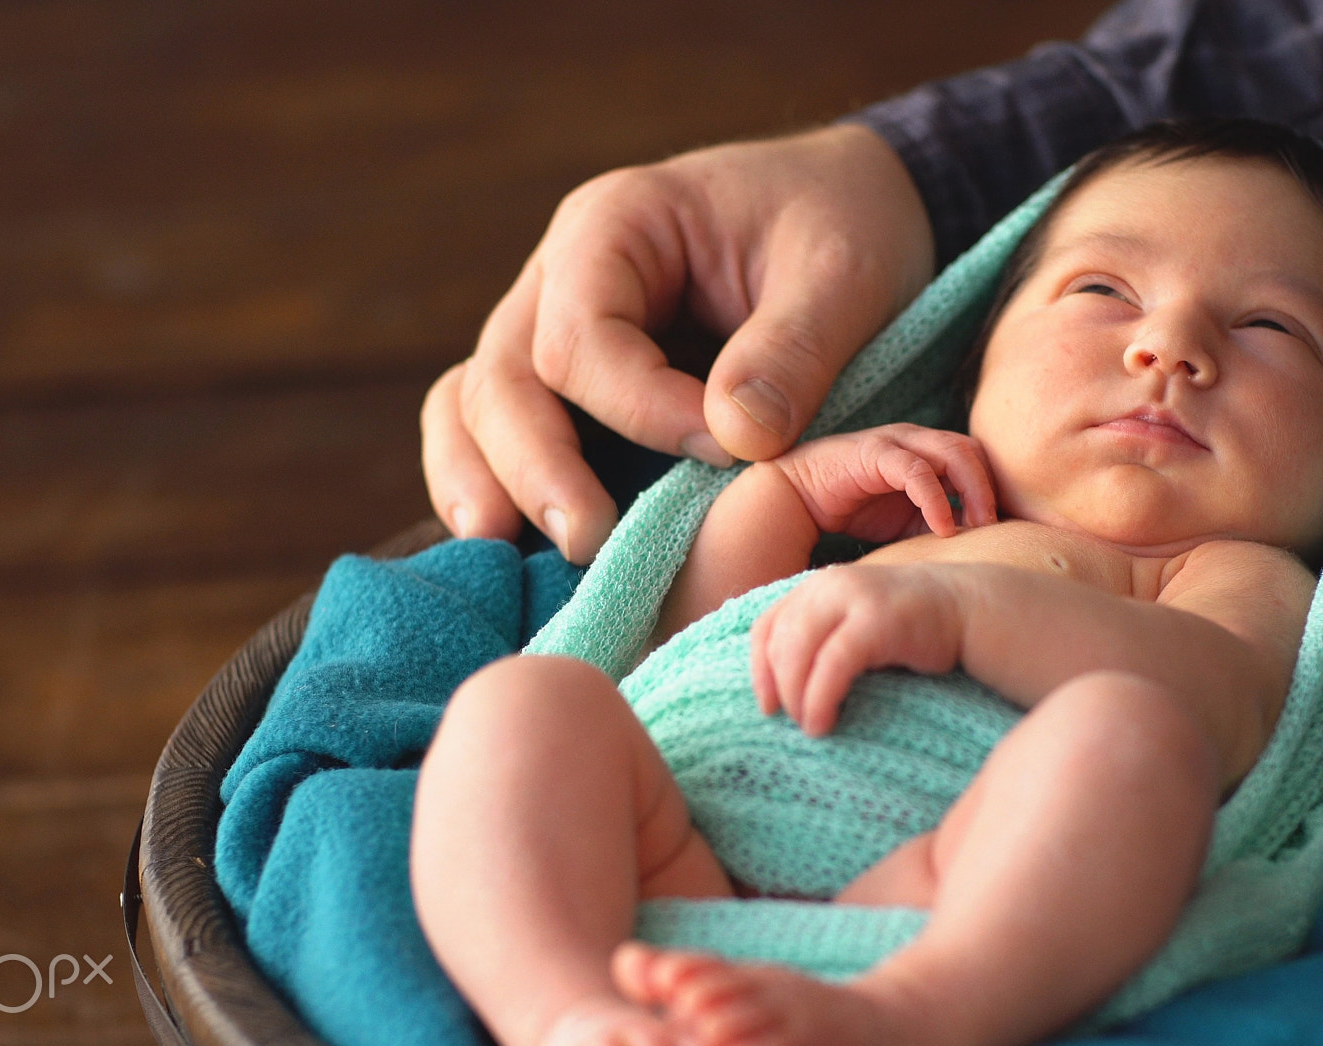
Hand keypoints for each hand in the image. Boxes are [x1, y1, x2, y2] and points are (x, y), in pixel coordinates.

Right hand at [422, 124, 934, 563]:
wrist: (848, 213)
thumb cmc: (843, 227)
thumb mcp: (843, 273)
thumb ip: (793, 350)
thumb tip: (733, 436)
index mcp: (615, 226)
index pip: (581, 338)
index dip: (641, 410)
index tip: (727, 451)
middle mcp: (559, 278)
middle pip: (501, 377)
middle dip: (535, 466)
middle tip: (587, 543)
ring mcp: (550, 332)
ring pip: (474, 407)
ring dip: (486, 483)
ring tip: (508, 557)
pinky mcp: (567, 389)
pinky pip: (498, 434)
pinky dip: (500, 487)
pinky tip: (519, 555)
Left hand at [751, 564, 965, 735]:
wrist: (968, 609)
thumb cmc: (909, 628)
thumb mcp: (855, 624)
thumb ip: (822, 639)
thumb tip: (784, 688)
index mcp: (817, 586)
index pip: (766, 627)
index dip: (759, 670)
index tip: (767, 706)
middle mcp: (829, 585)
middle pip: (779, 641)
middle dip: (779, 687)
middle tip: (791, 723)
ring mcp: (853, 598)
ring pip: (798, 652)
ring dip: (796, 696)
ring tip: (809, 727)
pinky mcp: (876, 619)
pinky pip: (833, 664)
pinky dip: (820, 697)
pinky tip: (824, 721)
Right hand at [772, 424, 996, 542]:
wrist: (796, 500)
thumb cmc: (853, 511)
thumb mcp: (907, 525)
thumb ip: (938, 527)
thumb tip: (975, 547)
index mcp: (928, 454)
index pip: (977, 462)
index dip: (993, 492)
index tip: (1001, 530)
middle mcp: (917, 441)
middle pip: (973, 450)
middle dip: (989, 487)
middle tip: (993, 526)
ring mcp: (896, 442)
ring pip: (953, 451)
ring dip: (973, 488)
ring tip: (978, 525)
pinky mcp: (874, 451)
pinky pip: (916, 470)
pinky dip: (935, 498)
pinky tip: (943, 528)